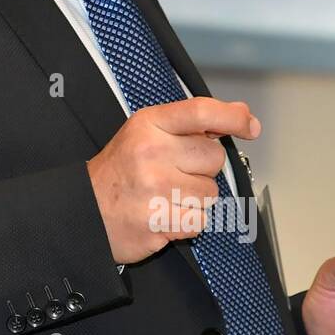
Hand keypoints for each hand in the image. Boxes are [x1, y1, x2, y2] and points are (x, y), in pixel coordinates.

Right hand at [86, 97, 259, 264]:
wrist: (85, 209)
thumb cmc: (120, 171)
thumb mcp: (145, 133)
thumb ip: (190, 123)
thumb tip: (241, 115)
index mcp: (149, 124)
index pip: (201, 112)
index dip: (232, 117)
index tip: (249, 125)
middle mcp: (151, 151)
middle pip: (214, 158)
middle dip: (202, 169)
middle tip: (173, 173)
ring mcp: (154, 187)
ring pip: (211, 193)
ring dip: (195, 199)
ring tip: (166, 196)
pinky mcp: (159, 220)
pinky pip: (200, 220)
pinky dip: (188, 222)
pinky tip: (165, 214)